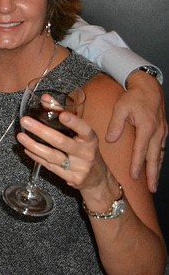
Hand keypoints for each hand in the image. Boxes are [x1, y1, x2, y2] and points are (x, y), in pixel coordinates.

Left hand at [19, 112, 109, 191]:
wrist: (97, 177)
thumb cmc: (84, 149)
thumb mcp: (80, 133)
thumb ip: (62, 114)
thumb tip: (45, 98)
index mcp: (90, 139)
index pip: (84, 129)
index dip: (74, 122)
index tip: (62, 115)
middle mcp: (86, 153)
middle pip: (61, 142)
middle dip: (41, 131)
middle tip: (25, 121)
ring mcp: (78, 167)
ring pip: (52, 156)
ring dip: (33, 145)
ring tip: (20, 136)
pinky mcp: (70, 178)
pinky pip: (49, 166)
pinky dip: (36, 156)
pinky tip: (26, 148)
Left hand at [108, 71, 166, 191]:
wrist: (149, 86)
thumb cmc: (133, 96)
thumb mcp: (121, 108)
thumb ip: (116, 124)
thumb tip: (110, 140)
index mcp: (146, 128)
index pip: (140, 151)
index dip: (137, 165)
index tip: (134, 177)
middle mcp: (157, 132)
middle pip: (154, 158)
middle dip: (152, 174)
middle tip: (151, 188)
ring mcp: (162, 132)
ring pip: (159, 154)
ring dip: (156, 169)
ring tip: (154, 183)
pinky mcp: (163, 130)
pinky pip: (160, 148)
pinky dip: (158, 159)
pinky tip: (155, 165)